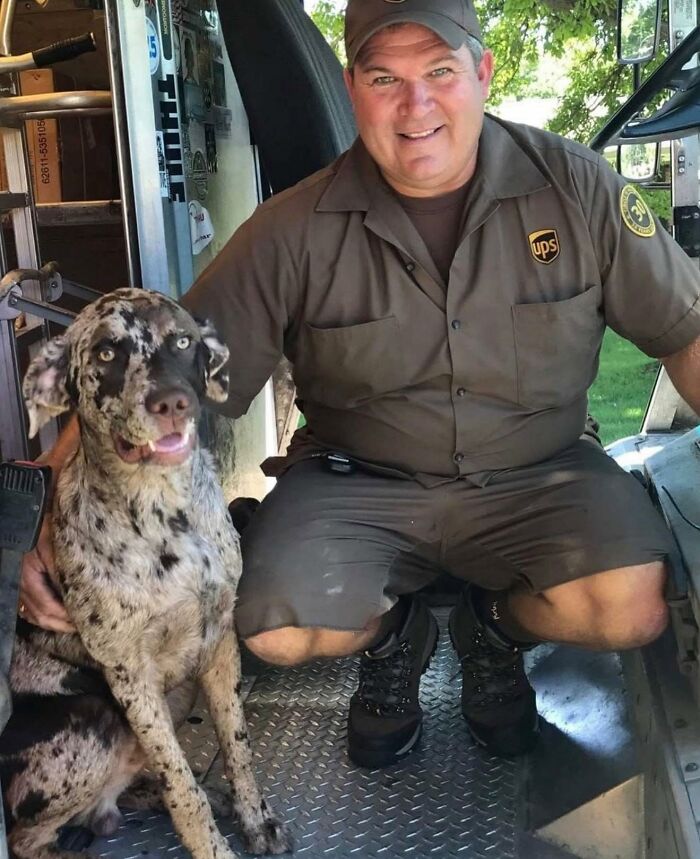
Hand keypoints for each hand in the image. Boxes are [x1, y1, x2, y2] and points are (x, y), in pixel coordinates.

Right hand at [19, 514, 74, 632]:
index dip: (65, 618)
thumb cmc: (41, 529)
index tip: (82, 621)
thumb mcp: (54, 546)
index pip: (48, 607)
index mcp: (29, 577)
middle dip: (61, 624)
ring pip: (33, 613)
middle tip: (81, 628)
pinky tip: (55, 615)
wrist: (26, 518)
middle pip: (40, 615)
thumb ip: (63, 569)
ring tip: (71, 624)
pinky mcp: (21, 581)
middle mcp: (21, 585)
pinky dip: (42, 614)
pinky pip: (28, 606)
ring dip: (52, 622)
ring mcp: (19, 585)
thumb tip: (80, 591)